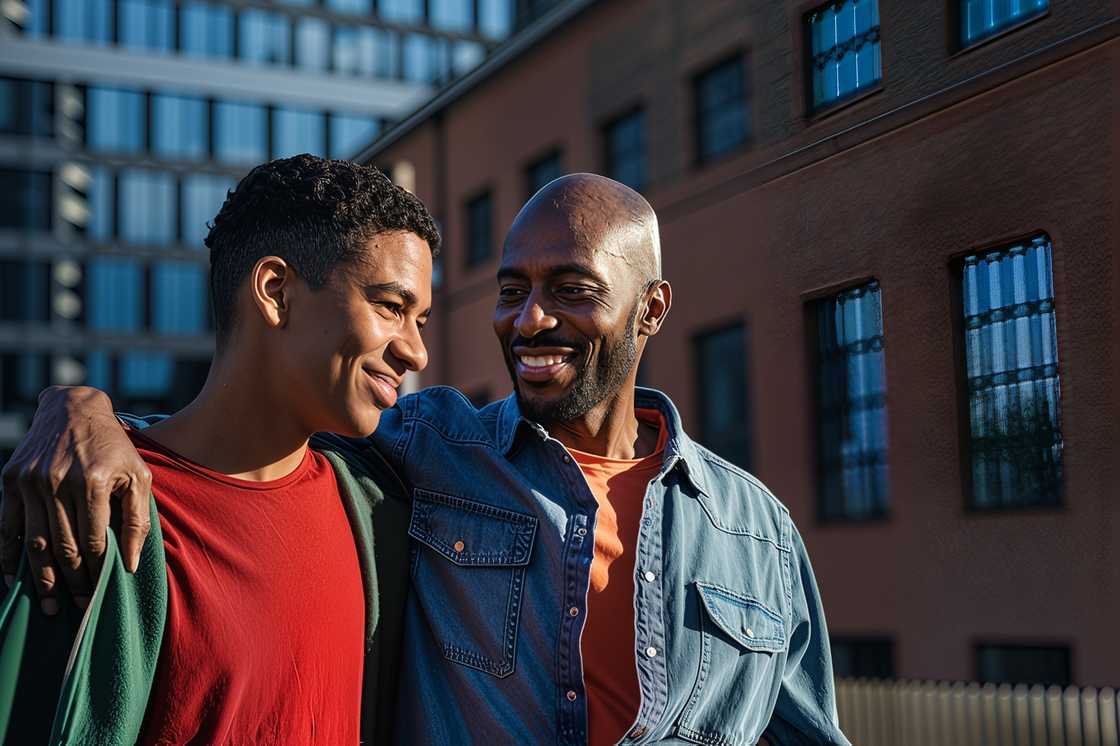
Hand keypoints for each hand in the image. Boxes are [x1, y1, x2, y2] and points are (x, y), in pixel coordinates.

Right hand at [0, 386, 151, 613]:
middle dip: (70, 583)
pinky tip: (13, 579)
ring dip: (40, 579)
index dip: (96, 571)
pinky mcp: (10, 479)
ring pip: (34, 542)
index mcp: (96, 482)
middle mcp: (60, 482)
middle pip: (62, 547)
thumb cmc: (114, 447)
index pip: (94, 540)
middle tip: (77, 608)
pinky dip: (8, 555)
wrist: (74, 408)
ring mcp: (31, 481)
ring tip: (48, 606)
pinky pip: (6, 526)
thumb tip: (131, 563)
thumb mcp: (139, 476)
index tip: (98, 595)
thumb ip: (139, 519)